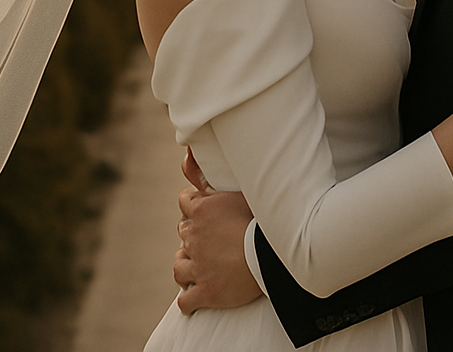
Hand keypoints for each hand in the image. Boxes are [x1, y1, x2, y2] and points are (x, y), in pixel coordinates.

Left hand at [173, 150, 260, 313]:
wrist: (273, 255)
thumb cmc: (262, 217)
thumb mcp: (238, 188)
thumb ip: (209, 172)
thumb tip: (185, 151)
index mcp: (201, 210)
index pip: (185, 201)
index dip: (196, 204)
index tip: (207, 209)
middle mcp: (194, 237)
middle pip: (183, 232)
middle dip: (194, 233)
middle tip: (212, 236)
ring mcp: (198, 267)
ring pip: (179, 266)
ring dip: (187, 264)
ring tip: (200, 264)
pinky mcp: (206, 292)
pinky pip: (185, 300)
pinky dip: (189, 299)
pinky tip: (197, 294)